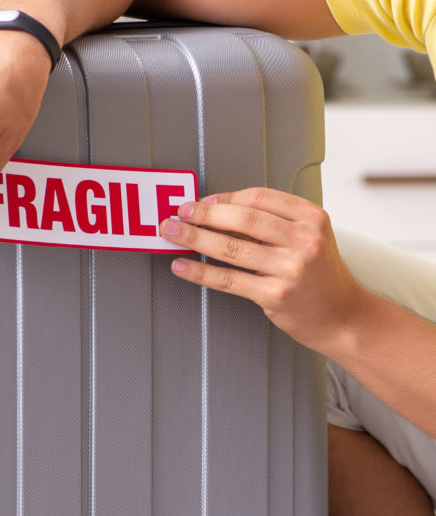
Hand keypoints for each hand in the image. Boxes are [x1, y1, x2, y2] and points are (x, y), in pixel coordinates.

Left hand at [160, 187, 367, 355]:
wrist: (344, 317)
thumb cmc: (320, 275)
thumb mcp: (309, 238)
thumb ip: (271, 224)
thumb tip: (217, 212)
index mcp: (312, 218)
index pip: (259, 198)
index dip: (224, 198)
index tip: (201, 201)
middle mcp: (304, 241)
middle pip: (243, 219)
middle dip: (203, 214)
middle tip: (178, 213)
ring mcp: (291, 269)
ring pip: (231, 248)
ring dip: (194, 238)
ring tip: (172, 233)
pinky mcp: (276, 296)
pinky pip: (228, 280)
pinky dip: (200, 272)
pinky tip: (181, 265)